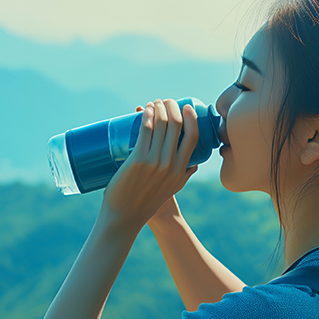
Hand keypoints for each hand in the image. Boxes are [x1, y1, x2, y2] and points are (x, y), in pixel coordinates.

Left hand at [100, 99, 199, 230]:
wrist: (125, 216)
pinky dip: (146, 116)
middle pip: (175, 125)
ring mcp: (154, 162)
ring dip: (157, 107)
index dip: (190, 117)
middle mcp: (170, 164)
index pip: (193, 136)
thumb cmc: (147, 202)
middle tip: (164, 101)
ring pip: (160, 125)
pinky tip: (144, 109)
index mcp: (181, 169)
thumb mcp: (173, 189)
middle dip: (171, 106)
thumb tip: (193, 164)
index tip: (184, 106)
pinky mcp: (137, 160)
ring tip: (153, 103)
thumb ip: (184, 175)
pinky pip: (145, 131)